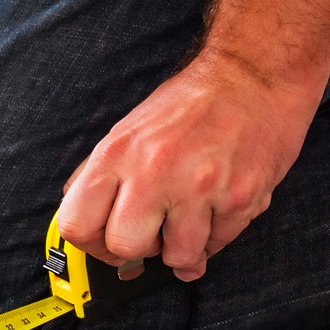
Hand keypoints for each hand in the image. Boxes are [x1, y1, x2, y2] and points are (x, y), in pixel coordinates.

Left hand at [57, 50, 320, 280]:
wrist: (253, 74)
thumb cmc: (191, 105)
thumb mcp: (127, 131)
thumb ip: (100, 175)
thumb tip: (81, 220)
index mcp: (116, 154)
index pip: (76, 225)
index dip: (91, 244)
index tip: (108, 244)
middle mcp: (153, 171)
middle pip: (124, 247)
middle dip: (139, 248)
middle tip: (154, 233)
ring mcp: (199, 186)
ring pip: (178, 256)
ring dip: (184, 248)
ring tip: (190, 221)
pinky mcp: (240, 197)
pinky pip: (219, 243)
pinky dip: (217, 236)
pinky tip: (218, 209)